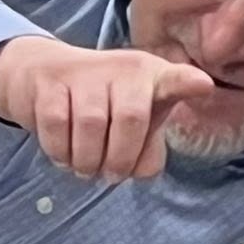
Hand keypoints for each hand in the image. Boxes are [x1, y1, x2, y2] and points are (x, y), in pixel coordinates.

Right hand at [0, 37, 214, 180]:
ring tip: (86, 168)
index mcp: (152, 78)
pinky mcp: (50, 80)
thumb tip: (141, 170)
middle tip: (111, 175)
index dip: (186, 83)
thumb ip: (148, 153)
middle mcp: (123, 68)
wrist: (40, 75)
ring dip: (88, 161)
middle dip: (121, 159)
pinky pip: (57, 126)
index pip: (174, 79)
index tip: (203, 85)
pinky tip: (65, 155)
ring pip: (91, 125)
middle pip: (131, 119)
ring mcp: (85, 71)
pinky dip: (60, 151)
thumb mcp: (135, 126)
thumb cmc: (102, 107)